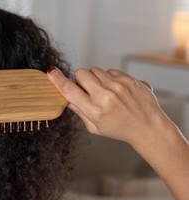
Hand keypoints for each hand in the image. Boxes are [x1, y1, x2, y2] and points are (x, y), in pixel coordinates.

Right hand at [47, 67, 170, 146]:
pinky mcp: (128, 79)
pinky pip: (109, 71)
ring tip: (104, 91)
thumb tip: (67, 98)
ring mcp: (118, 86)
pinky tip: (115, 90)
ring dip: (94, 78)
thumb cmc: (120, 129)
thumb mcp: (95, 127)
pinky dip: (108, 78)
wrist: (148, 127)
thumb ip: (80, 112)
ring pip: (94, 70)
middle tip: (87, 90)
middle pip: (81, 73)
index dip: (57, 80)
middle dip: (80, 80)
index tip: (51, 72)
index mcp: (94, 110)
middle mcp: (105, 96)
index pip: (69, 90)